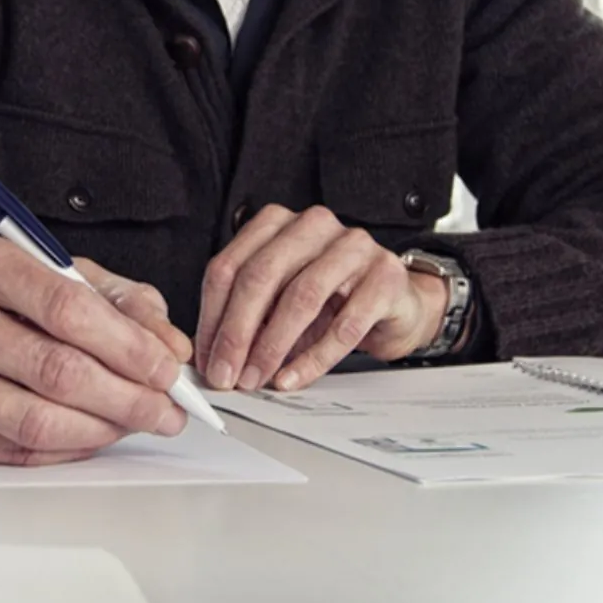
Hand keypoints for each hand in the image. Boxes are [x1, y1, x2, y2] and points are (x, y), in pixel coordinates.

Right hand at [0, 237, 192, 464]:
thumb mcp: (46, 274)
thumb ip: (115, 300)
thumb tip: (169, 345)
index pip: (65, 305)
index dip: (128, 344)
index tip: (168, 368)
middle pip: (55, 368)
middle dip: (126, 396)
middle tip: (167, 409)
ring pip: (35, 418)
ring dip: (102, 428)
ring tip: (136, 424)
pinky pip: (14, 449)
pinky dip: (67, 448)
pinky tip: (92, 435)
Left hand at [194, 205, 449, 393]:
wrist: (397, 303)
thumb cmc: (332, 300)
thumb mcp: (280, 303)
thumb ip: (247, 319)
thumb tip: (210, 358)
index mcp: (277, 224)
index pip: (228, 267)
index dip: (211, 317)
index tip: (205, 359)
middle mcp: (313, 226)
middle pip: (260, 277)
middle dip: (236, 332)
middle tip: (225, 374)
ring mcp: (353, 246)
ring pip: (300, 296)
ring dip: (272, 346)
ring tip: (256, 378)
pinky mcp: (386, 276)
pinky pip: (344, 324)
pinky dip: (313, 358)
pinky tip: (293, 377)